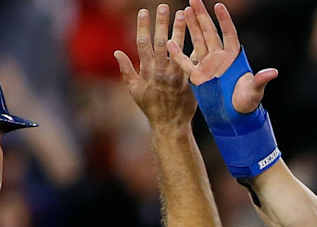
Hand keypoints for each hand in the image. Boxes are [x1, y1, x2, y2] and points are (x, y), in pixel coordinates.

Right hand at [115, 5, 196, 129]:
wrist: (169, 126)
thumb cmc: (150, 108)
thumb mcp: (134, 91)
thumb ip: (126, 70)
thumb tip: (116, 52)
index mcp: (146, 71)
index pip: (143, 44)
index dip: (143, 27)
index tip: (144, 11)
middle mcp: (161, 72)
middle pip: (161, 42)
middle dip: (162, 23)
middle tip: (163, 6)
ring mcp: (176, 76)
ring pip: (178, 49)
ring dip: (180, 30)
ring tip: (183, 13)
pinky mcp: (189, 82)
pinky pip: (193, 63)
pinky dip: (196, 49)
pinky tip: (200, 34)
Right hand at [167, 0, 277, 112]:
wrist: (235, 118)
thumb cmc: (247, 104)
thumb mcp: (254, 91)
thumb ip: (259, 80)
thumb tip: (273, 73)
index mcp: (233, 57)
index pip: (228, 33)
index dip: (224, 20)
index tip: (218, 5)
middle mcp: (220, 58)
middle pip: (210, 32)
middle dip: (202, 15)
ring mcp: (208, 65)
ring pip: (198, 41)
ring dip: (191, 26)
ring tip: (184, 10)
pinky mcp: (198, 76)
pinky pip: (186, 62)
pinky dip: (178, 54)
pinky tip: (170, 42)